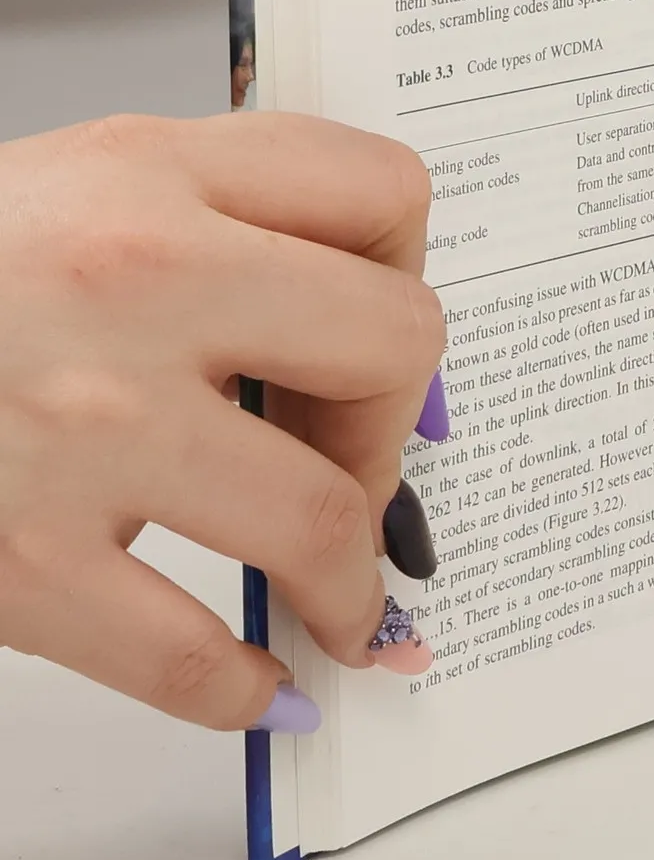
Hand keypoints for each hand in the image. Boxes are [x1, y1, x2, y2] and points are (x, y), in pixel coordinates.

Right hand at [0, 114, 443, 728]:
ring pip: (318, 511)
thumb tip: (348, 321)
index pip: (381, 186)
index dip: (408, 265)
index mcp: (146, 173)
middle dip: (394, 422)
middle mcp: (131, 281)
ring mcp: (79, 426)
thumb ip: (213, 221)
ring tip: (342, 600)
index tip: (382, 332)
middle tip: (358, 464)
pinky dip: (244, 685)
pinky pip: (189, 651)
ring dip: (351, 576)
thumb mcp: (69, 187)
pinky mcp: (15, 560)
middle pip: (395, 341)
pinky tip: (258, 682)